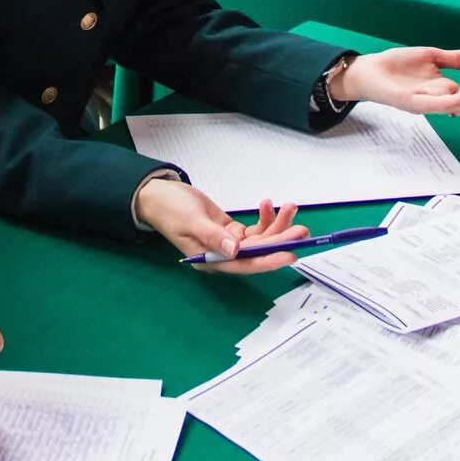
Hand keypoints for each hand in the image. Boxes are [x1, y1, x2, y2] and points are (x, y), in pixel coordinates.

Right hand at [137, 182, 305, 274]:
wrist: (158, 195)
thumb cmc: (170, 210)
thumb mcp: (191, 221)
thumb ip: (213, 236)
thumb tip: (235, 250)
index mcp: (210, 260)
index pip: (245, 264)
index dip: (268, 261)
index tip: (290, 254)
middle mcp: (222, 255)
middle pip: (257, 251)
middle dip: (280, 240)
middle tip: (302, 229)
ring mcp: (227, 243)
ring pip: (259, 239)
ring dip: (276, 226)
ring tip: (290, 208)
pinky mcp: (230, 230)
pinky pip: (254, 228)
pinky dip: (264, 217)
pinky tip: (268, 205)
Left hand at [331, 46, 459, 116]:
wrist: (369, 70)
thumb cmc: (398, 67)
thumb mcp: (433, 57)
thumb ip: (457, 60)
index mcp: (445, 90)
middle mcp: (438, 100)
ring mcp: (425, 102)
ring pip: (453, 107)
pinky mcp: (410, 101)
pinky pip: (432, 104)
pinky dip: (447, 103)